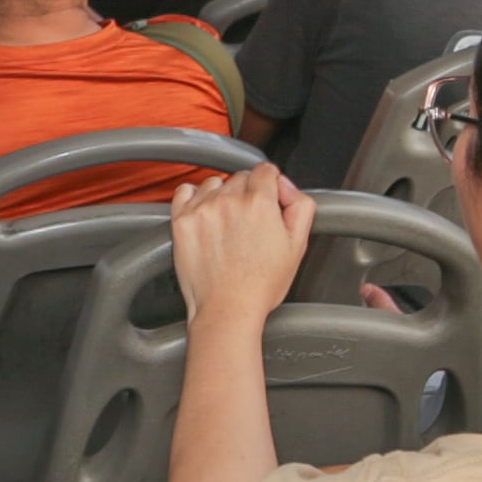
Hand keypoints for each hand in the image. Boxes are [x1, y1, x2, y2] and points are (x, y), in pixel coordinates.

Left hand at [169, 164, 314, 329]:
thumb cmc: (260, 285)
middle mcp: (229, 201)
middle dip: (248, 193)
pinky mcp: (181, 221)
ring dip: (222, 195)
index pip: (266, 171)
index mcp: (260, 203)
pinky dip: (194, 197)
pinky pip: (185, 191)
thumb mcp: (298, 246)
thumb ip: (300, 206)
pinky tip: (205, 215)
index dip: (271, 185)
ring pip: (215, 183)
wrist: (227, 310)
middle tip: (250, 222)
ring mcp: (202, 209)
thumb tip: (286, 186)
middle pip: (241, 177)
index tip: (269, 199)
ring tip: (227, 223)